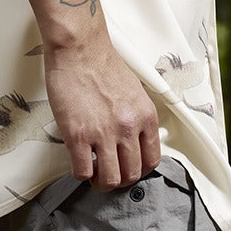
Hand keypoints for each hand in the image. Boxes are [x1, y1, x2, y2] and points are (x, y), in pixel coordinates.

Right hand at [44, 34, 160, 190]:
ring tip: (95, 175)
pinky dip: (82, 174)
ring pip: (110, 180)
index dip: (140, 170)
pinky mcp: (78, 136)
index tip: (130, 169)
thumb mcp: (134, 91)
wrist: (79, 48)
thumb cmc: (101, 64)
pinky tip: (80, 163)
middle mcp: (128, 128)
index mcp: (144, 117)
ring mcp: (103, 134)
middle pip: (132, 175)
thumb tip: (134, 140)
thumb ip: (137, 118)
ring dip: (102, 183)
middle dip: (120, 180)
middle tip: (110, 174)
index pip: (152, 160)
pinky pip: (83, 172)